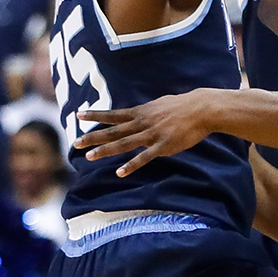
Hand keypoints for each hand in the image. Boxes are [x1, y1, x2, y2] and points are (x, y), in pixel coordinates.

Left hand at [76, 92, 212, 176]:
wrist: (201, 109)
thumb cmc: (182, 106)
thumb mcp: (159, 104)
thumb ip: (146, 111)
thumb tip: (137, 113)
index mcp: (140, 112)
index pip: (113, 115)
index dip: (95, 115)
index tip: (78, 114)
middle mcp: (142, 122)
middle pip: (113, 131)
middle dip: (93, 137)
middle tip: (75, 143)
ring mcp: (151, 134)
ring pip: (124, 144)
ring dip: (105, 150)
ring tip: (89, 157)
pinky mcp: (162, 145)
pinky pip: (144, 157)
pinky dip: (131, 165)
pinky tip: (119, 172)